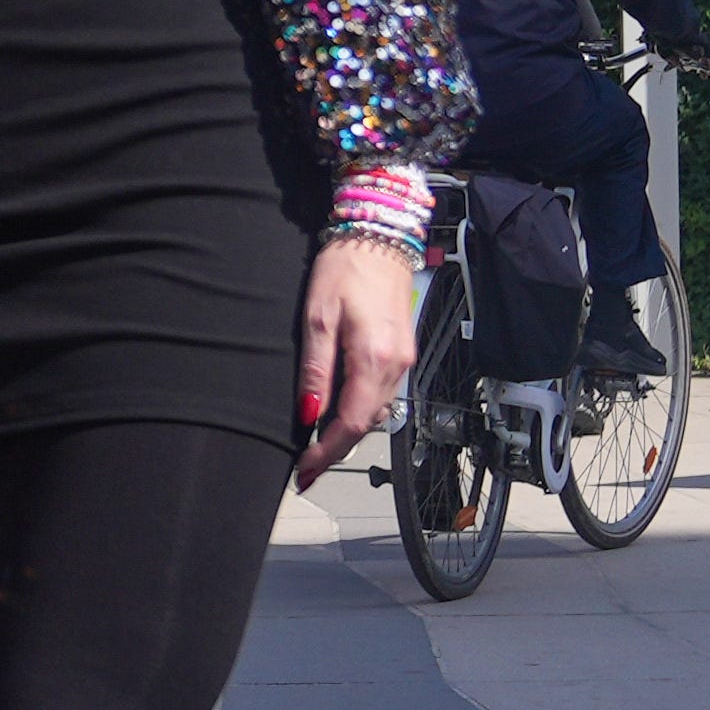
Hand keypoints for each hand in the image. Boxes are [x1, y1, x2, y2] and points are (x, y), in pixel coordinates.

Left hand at [294, 232, 419, 487]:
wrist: (379, 237)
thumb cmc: (345, 268)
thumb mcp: (317, 318)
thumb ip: (316, 370)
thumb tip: (309, 413)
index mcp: (374, 359)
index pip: (351, 423)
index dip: (327, 453)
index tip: (305, 471)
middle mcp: (396, 366)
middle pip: (366, 424)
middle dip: (335, 450)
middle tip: (306, 468)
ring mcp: (403, 361)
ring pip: (376, 411)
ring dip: (348, 432)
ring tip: (317, 446)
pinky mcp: (403, 353)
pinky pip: (382, 393)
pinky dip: (360, 409)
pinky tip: (338, 410)